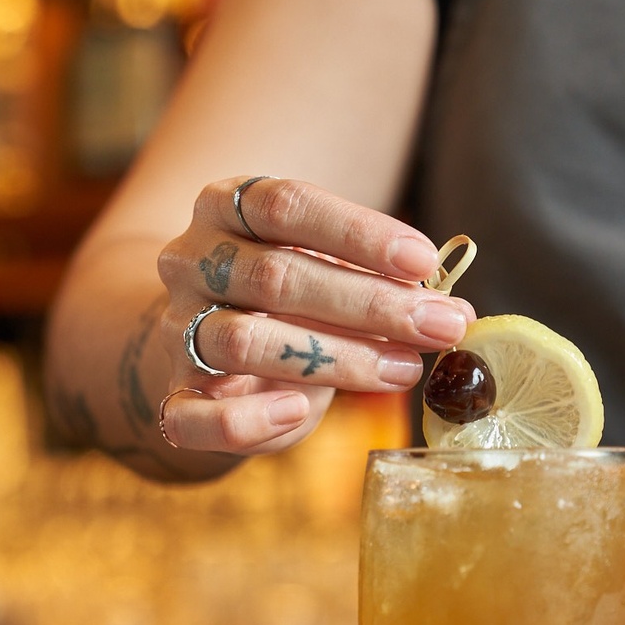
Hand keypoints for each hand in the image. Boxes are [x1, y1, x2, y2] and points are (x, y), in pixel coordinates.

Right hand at [150, 177, 472, 454]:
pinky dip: (246, 420)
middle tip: (441, 325)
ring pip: (244, 341)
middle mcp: (192, 260)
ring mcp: (176, 328)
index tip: (424, 261)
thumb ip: (376, 282)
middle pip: (275, 276)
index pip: (286, 204)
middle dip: (370, 304)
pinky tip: (298, 413)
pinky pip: (192, 415)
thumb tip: (453, 309)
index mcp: (227, 207)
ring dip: (336, 359)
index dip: (358, 233)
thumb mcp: (324, 270)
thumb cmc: (282, 298)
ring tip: (403, 370)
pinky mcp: (171, 394)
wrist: (198, 344)